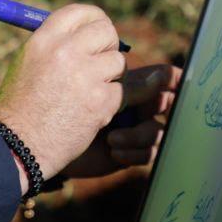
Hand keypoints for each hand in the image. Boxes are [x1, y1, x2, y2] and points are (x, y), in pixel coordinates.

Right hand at [0, 5, 125, 187]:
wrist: (18, 146)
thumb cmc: (20, 106)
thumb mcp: (27, 63)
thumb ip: (55, 44)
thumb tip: (85, 30)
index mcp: (45, 39)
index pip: (80, 12)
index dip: (94, 19)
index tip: (99, 29)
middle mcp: (66, 52)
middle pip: (106, 31)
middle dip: (108, 45)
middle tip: (102, 60)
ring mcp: (86, 76)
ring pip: (119, 62)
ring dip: (111, 76)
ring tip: (92, 90)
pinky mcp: (101, 101)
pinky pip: (121, 91)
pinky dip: (112, 101)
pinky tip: (93, 111)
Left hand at [63, 64, 182, 177]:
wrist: (42, 142)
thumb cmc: (58, 105)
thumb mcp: (85, 83)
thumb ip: (116, 71)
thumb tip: (152, 69)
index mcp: (129, 82)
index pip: (162, 75)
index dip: (174, 77)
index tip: (179, 78)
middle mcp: (137, 104)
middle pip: (169, 102)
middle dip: (163, 104)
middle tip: (157, 106)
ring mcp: (136, 129)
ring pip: (159, 129)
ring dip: (139, 133)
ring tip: (113, 138)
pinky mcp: (132, 152)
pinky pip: (150, 152)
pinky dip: (134, 151)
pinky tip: (114, 150)